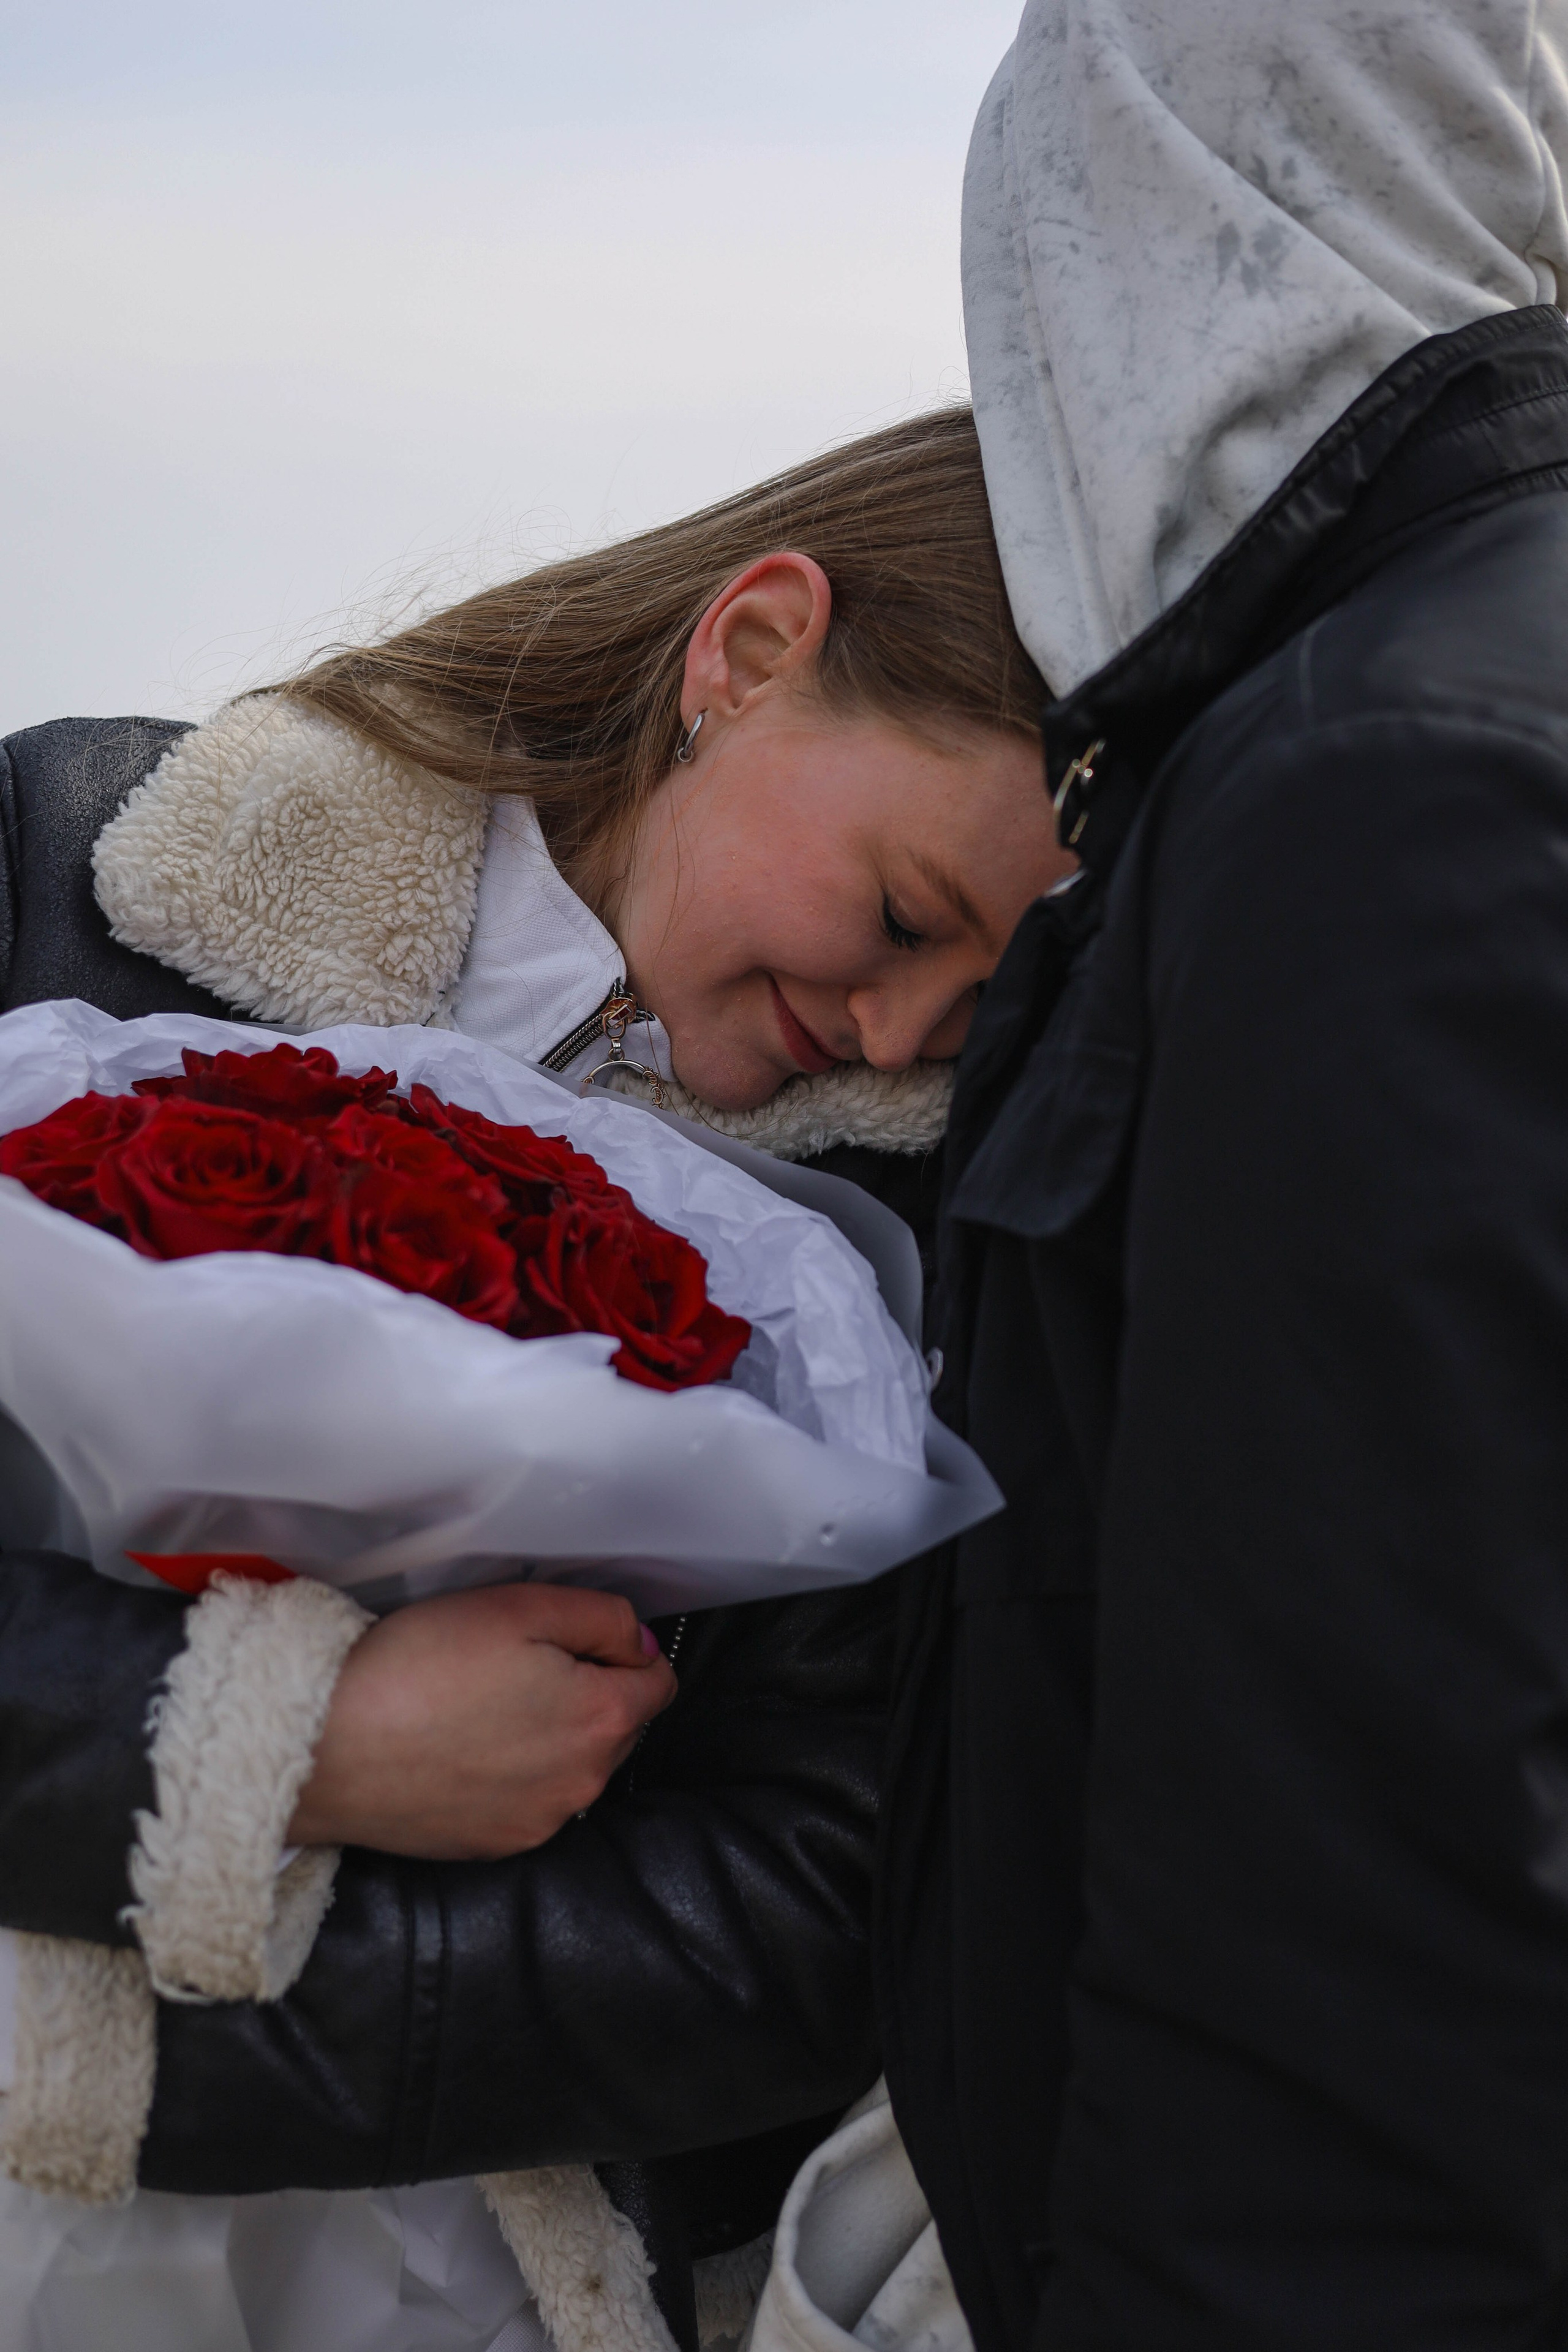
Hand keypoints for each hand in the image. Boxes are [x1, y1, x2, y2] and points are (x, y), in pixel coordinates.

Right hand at [286, 1583, 676, 1859]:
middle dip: (588, 1693)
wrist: (326, 1746)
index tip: (576, 1637)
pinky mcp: (494, 1847)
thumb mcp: (522, 1607)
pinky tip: (462, 1747)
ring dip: (551, 1737)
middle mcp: (583, 1784)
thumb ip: (603, 1621)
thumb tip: (642, 1647)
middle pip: (618, 1727)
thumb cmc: (422, 1664)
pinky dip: (512, 1774)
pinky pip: (530, 1801)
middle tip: (518, 1664)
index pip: (658, 1683)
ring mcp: (539, 1822)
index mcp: (601, 1720)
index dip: (625, 1651)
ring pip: (573, 1767)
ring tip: (484, 1705)